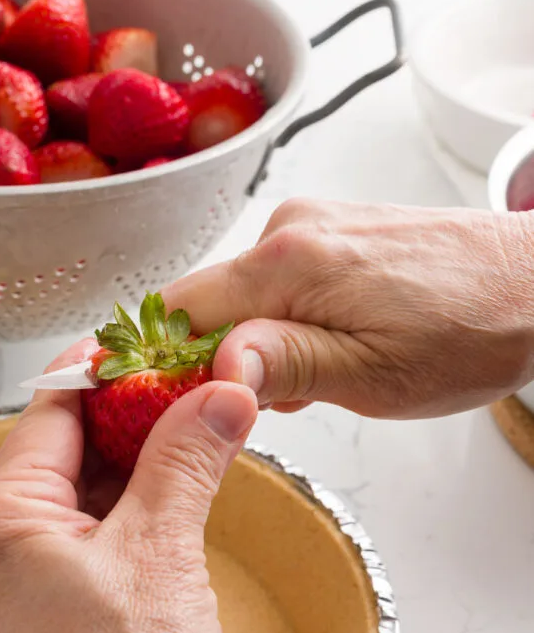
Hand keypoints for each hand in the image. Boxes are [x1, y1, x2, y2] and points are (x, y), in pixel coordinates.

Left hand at [0, 341, 256, 632]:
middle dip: (137, 416)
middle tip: (200, 386)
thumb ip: (189, 457)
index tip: (162, 340)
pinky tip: (178, 493)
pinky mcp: (45, 611)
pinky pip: (87, 536)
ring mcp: (14, 582)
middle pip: (67, 448)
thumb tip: (222, 393)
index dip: (114, 367)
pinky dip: (133, 509)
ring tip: (202, 430)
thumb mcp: (162, 548)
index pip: (55, 408)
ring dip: (141, 463)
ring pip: (82, 492)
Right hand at [164, 199, 533, 417]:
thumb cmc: (470, 331)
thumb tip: (212, 368)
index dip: (162, 365)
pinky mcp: (331, 230)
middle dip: (223, 362)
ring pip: (242, 298)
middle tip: (282, 400)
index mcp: (287, 261)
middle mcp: (288, 227)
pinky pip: (277, 282)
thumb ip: (284, 366)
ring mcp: (311, 223)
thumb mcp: (373, 374)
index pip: (176, 312)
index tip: (175, 409)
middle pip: (205, 305)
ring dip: (262, 346)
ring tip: (328, 373)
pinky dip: (289, 322)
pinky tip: (338, 343)